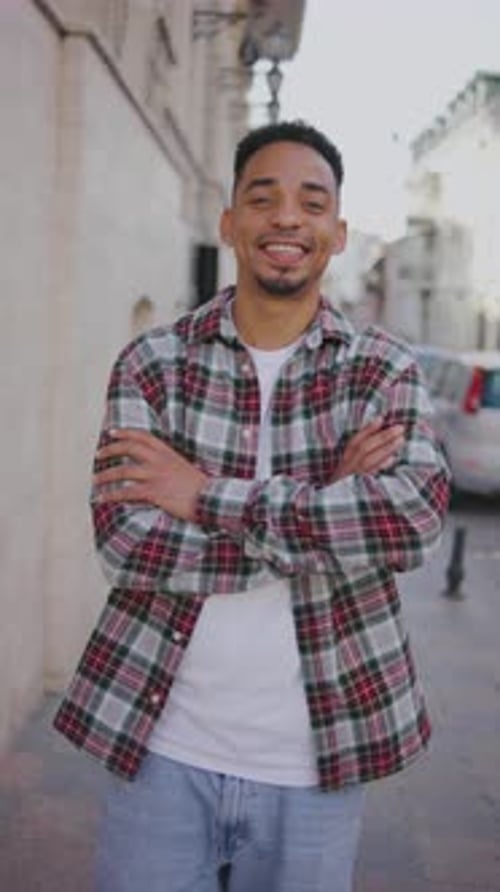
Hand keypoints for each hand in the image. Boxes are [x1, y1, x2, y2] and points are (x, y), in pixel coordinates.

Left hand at [93, 429, 208, 521]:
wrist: (211, 498)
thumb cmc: (201, 487)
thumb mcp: (184, 468)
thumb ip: (169, 464)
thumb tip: (156, 468)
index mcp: (168, 452)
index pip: (143, 436)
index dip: (126, 432)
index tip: (112, 433)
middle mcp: (160, 461)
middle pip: (129, 448)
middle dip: (111, 449)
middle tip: (99, 454)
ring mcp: (156, 476)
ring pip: (123, 471)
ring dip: (106, 475)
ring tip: (95, 480)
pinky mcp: (154, 492)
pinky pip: (127, 492)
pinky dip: (111, 494)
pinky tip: (102, 498)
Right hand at [332, 418, 404, 481]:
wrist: (334, 506)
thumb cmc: (345, 483)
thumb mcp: (348, 467)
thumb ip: (360, 453)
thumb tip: (379, 433)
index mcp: (344, 459)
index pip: (355, 440)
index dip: (368, 429)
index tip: (381, 418)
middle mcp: (347, 466)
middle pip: (365, 448)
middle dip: (383, 437)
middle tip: (400, 428)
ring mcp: (353, 477)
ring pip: (369, 459)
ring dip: (386, 448)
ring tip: (401, 440)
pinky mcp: (359, 488)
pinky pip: (371, 475)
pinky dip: (382, 465)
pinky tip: (393, 458)